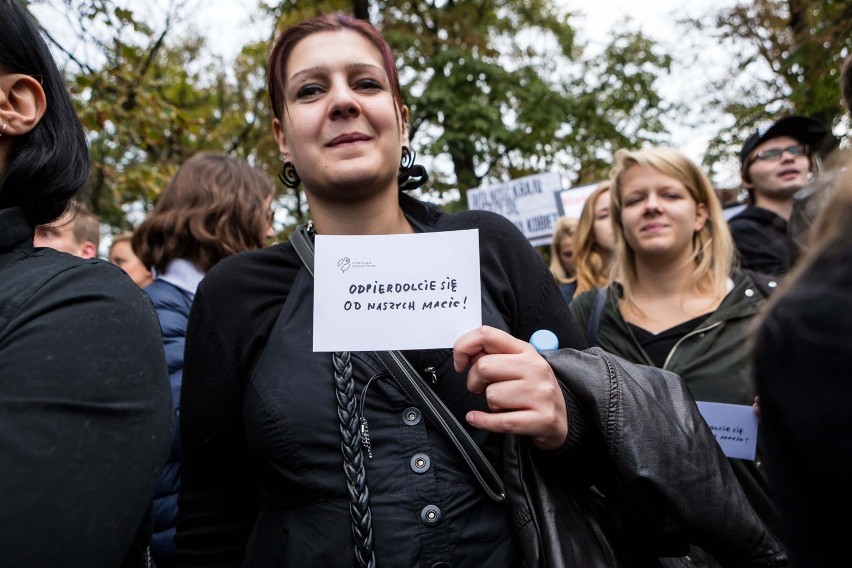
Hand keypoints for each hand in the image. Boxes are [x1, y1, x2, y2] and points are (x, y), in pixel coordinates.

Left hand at [453, 325, 567, 450]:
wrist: (562, 419)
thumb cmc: (532, 390)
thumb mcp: (517, 365)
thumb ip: (492, 355)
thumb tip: (466, 354)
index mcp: (526, 350)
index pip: (487, 335)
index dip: (464, 347)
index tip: (459, 362)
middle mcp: (535, 368)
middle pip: (484, 367)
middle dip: (474, 382)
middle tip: (482, 389)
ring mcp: (540, 394)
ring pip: (492, 396)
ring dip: (490, 404)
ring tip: (504, 405)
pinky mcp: (541, 419)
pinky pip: (500, 421)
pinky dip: (483, 421)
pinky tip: (477, 418)